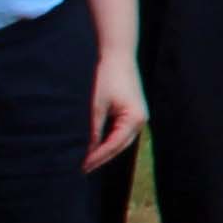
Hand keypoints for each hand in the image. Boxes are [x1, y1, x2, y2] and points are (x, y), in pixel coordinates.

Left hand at [82, 49, 147, 170]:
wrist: (118, 55)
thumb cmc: (107, 77)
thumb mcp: (97, 106)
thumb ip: (94, 130)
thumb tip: (88, 150)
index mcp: (134, 119)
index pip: (114, 145)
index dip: (97, 157)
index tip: (82, 167)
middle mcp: (141, 121)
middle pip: (120, 146)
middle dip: (102, 157)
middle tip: (83, 168)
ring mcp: (139, 116)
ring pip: (122, 140)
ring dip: (107, 150)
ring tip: (89, 159)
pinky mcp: (135, 112)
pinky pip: (123, 132)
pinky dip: (111, 140)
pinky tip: (98, 144)